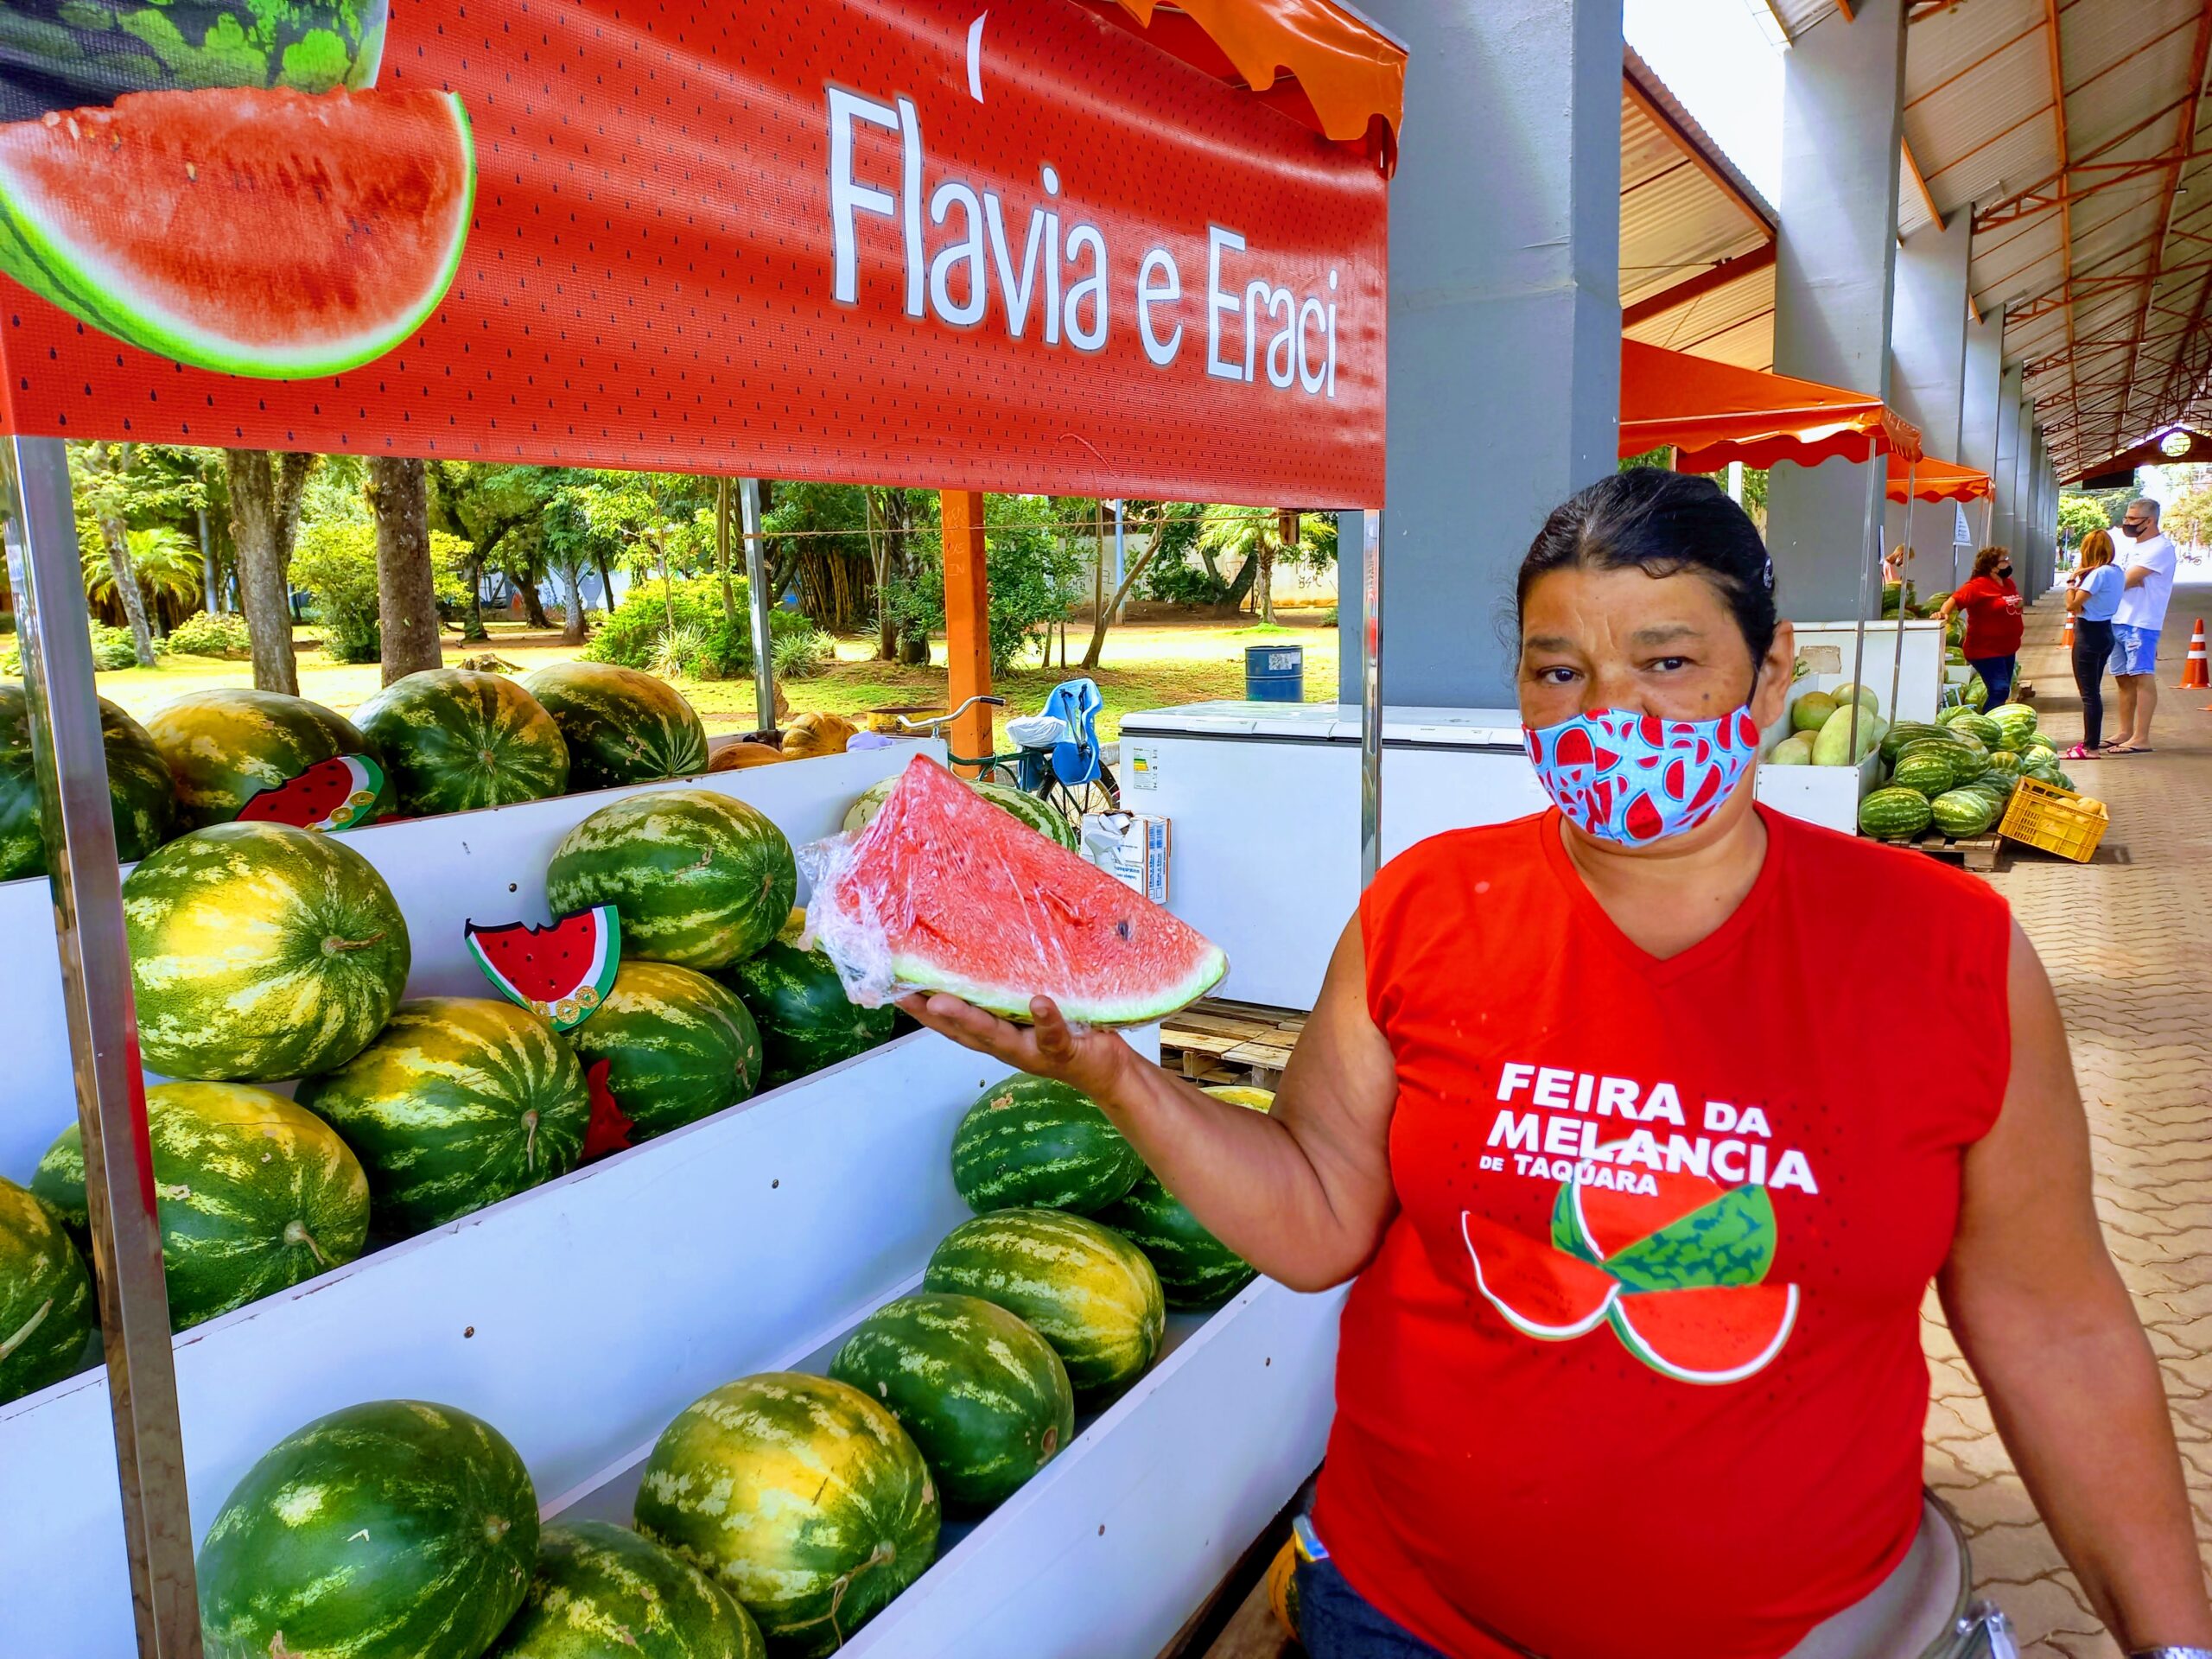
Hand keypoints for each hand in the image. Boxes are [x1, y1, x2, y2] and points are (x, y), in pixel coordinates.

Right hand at [899, 992, 1137, 1103]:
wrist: (1108, 1070)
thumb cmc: (1067, 1032)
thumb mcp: (1030, 1015)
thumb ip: (1008, 996)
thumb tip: (984, 956)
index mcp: (996, 1036)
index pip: (951, 1025)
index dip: (921, 1011)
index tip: (894, 990)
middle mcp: (1007, 1047)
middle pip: (964, 1031)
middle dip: (933, 1014)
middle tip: (905, 995)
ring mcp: (1033, 1050)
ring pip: (996, 1035)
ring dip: (970, 1020)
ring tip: (945, 1001)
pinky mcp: (1065, 1048)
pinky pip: (1053, 1033)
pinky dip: (1046, 1018)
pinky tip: (1038, 1002)